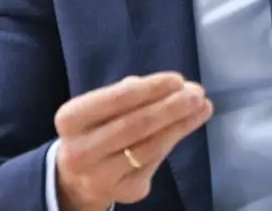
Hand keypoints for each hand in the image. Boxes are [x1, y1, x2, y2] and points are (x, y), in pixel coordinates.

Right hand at [53, 72, 213, 210]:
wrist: (76, 176)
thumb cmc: (95, 128)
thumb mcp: (99, 107)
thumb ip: (130, 94)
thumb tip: (173, 86)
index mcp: (70, 120)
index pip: (115, 99)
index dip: (150, 89)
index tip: (178, 79)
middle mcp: (80, 152)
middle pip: (135, 126)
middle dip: (171, 107)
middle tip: (196, 93)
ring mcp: (100, 177)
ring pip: (149, 147)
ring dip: (180, 124)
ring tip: (200, 107)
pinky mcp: (123, 192)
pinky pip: (155, 163)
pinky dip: (174, 140)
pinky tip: (188, 125)